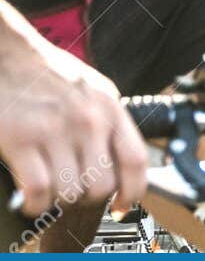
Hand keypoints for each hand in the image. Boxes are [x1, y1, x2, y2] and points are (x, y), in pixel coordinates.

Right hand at [0, 34, 145, 218]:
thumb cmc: (47, 74)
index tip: (123, 206)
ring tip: (49, 190)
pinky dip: (35, 204)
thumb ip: (108, 122)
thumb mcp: (93, 91)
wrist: (7, 54)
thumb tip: (121, 162)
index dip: (133, 192)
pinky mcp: (20, 139)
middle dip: (87, 198)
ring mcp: (54, 130)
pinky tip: (31, 199)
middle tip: (72, 192)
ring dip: (58, 201)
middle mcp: (88, 120)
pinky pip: (39, 191)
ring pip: (70, 192)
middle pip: (102, 185)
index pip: (136, 160)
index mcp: (110, 107)